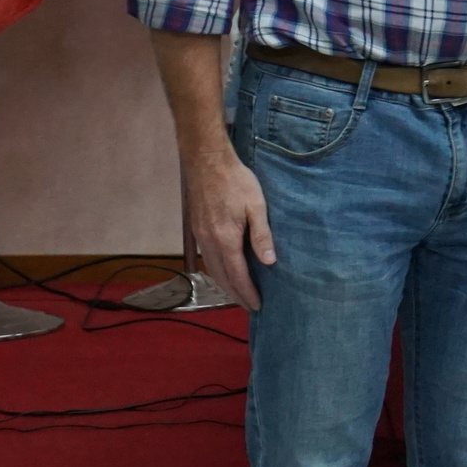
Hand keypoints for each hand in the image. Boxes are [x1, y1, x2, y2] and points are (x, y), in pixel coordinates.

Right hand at [183, 144, 275, 311]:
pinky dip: (216, 271)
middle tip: (249, 306)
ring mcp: (200, 235)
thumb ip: (262, 235)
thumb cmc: (235, 180)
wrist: (206, 160)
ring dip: (225, 285)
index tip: (257, 306)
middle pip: (222, 277)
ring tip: (238, 294)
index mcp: (226, 238)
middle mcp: (209, 242)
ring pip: (212, 269)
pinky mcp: (197, 228)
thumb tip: (269, 262)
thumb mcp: (256, 205)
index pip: (237, 275)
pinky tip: (224, 271)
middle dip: (236, 295)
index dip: (247, 293)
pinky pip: (207, 258)